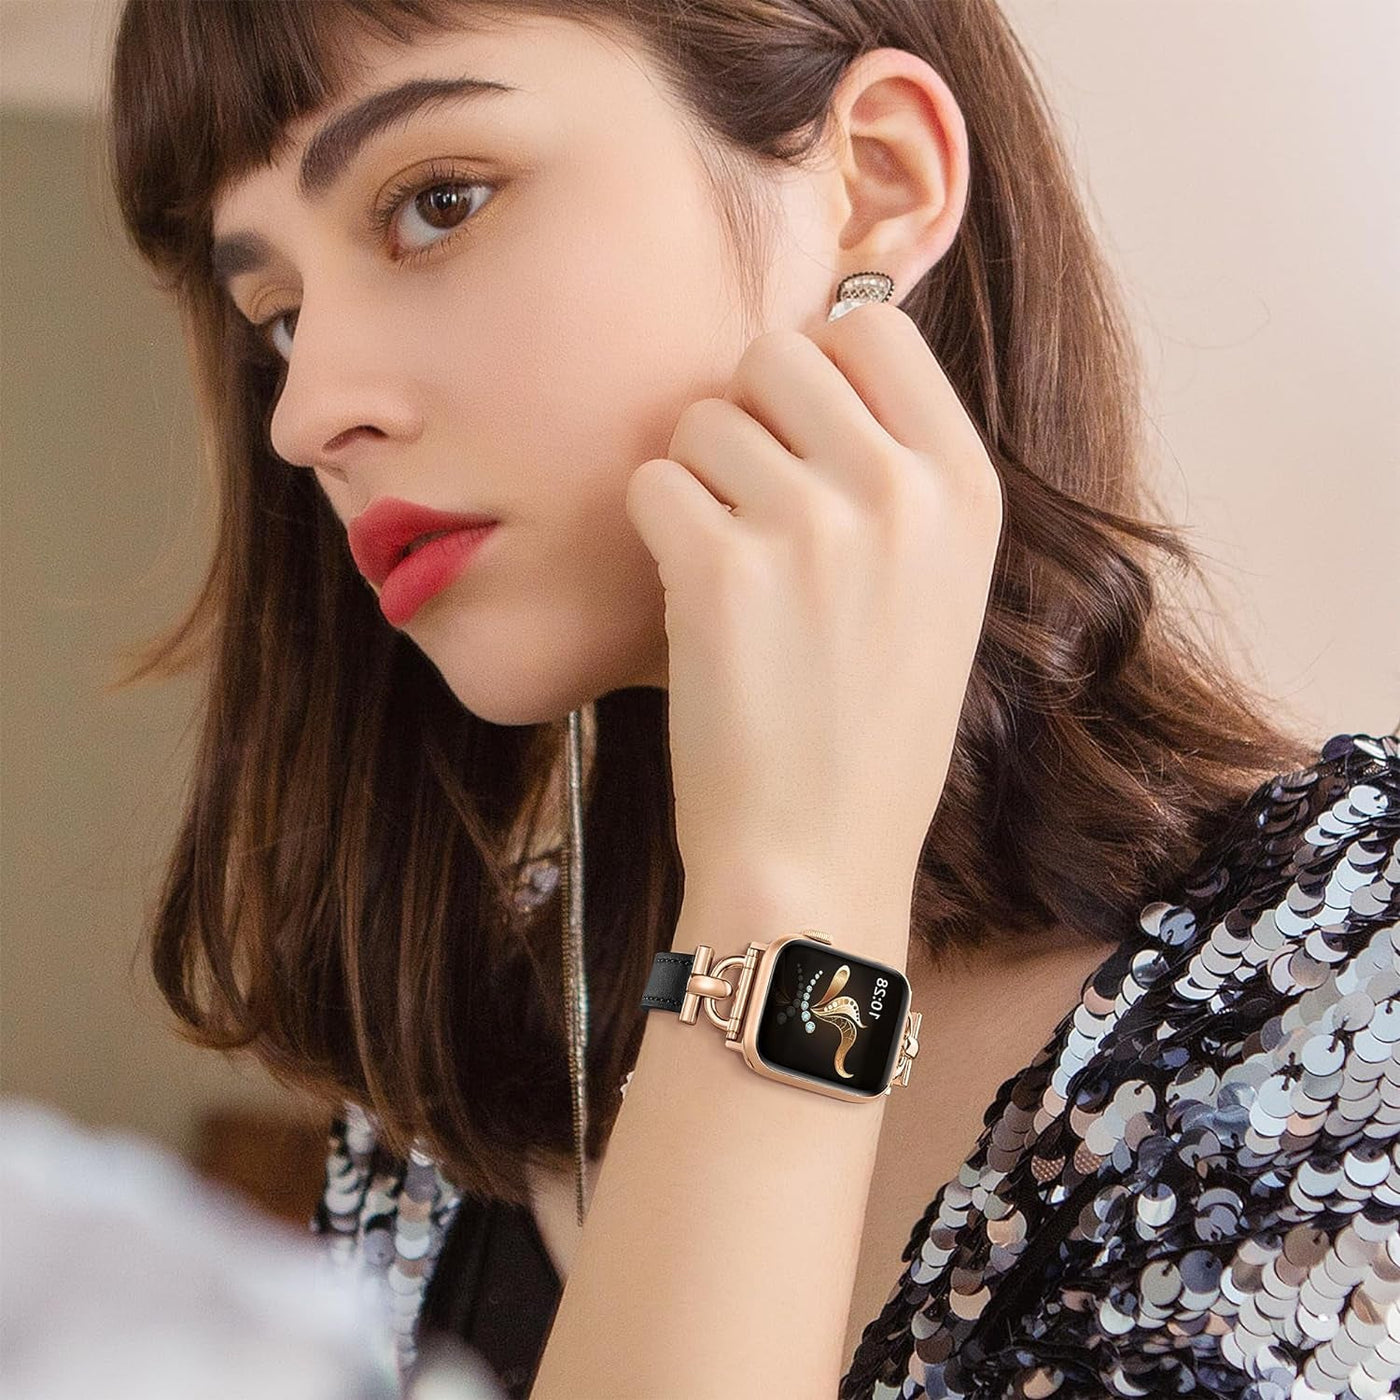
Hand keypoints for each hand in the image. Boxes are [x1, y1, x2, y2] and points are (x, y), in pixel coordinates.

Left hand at [625, 300, 1003, 920]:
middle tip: (749, 503)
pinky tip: (692, 596)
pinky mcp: (721, 569)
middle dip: (745, 414)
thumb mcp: (938, 588)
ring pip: (703, 418)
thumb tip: (818, 360)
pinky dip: (657, 531)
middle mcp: (898, 491)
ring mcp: (811, 526)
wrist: (818, 856)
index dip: (818, 365)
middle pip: (776, 353)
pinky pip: (653, 482)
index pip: (874, 326)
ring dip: (696, 480)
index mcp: (966, 488)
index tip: (799, 430)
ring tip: (727, 568)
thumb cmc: (870, 728)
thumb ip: (899, 473)